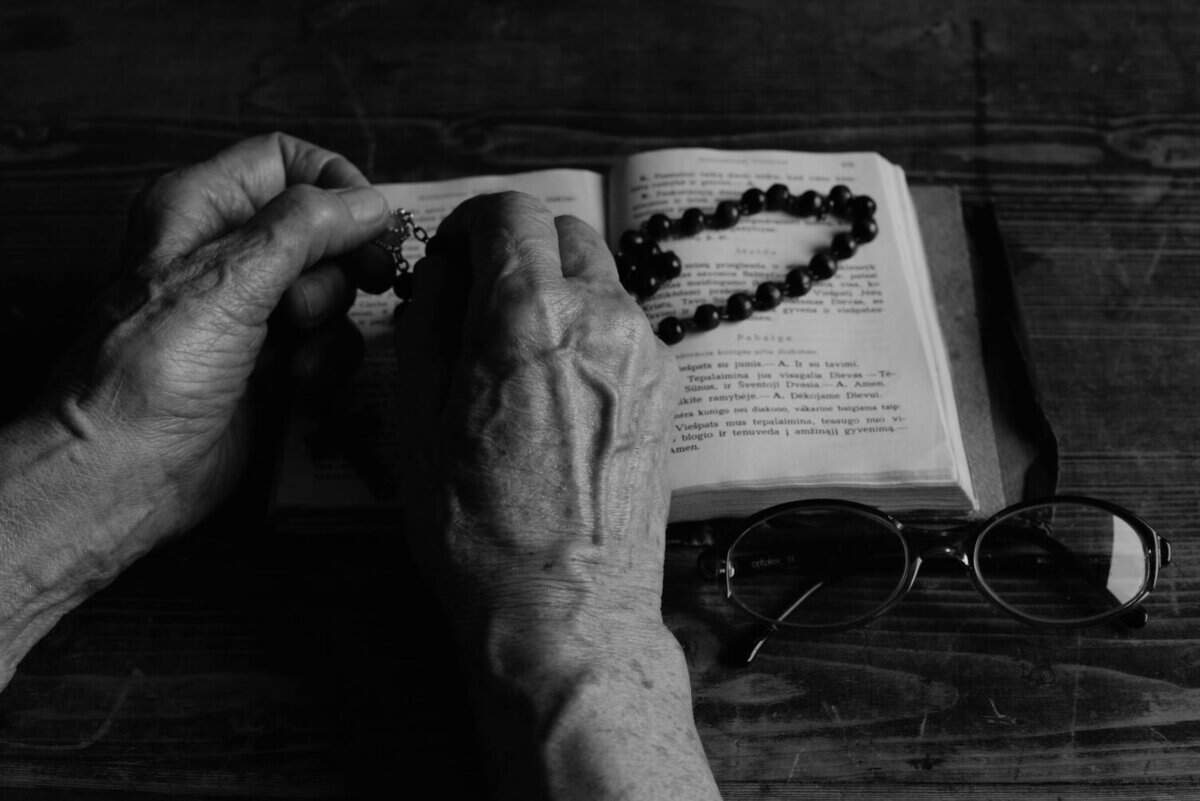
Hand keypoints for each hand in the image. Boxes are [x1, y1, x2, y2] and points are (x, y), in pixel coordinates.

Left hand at [57, 132, 389, 534]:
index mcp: (199, 208)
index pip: (285, 161)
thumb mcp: (230, 280)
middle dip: (340, 262)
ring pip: (333, 287)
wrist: (127, 471)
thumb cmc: (150, 373)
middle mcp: (228, 252)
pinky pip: (329, 342)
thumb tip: (370, 201)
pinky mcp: (271, 361)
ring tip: (295, 347)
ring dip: (330, 320)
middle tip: (358, 283)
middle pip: (322, 226)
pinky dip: (325, 361)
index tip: (368, 222)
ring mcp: (251, 309)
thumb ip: (306, 228)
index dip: (333, 183)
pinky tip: (296, 382)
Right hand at [396, 191, 681, 654]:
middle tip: (482, 306)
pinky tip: (562, 396)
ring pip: (598, 279)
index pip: (508, 210)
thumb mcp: (414, 416)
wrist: (566, 608)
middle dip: (516, 252)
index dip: (468, 225)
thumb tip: (445, 270)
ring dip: (556, 292)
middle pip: (561, 232)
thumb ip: (428, 317)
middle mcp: (601, 316)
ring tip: (521, 360)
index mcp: (529, 313)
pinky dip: (589, 334)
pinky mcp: (668, 388)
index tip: (452, 260)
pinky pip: (624, 328)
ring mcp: (645, 352)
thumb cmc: (476, 528)